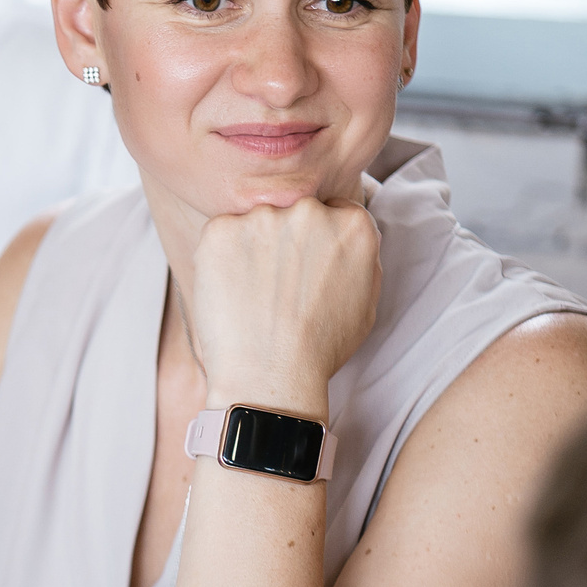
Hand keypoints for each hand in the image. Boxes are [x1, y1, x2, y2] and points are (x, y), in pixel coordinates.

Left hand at [188, 198, 381, 407]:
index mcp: (352, 225)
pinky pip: (221, 233)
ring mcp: (263, 218)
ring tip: (252, 294)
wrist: (269, 376)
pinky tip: (230, 291)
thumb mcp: (365, 301)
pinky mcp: (221, 230)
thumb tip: (345, 234)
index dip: (316, 240)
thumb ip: (361, 256)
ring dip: (252, 246)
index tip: (305, 265)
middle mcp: (310, 212)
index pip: (333, 211)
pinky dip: (221, 256)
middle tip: (276, 285)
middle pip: (294, 212)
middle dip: (285, 240)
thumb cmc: (319, 348)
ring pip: (255, 221)